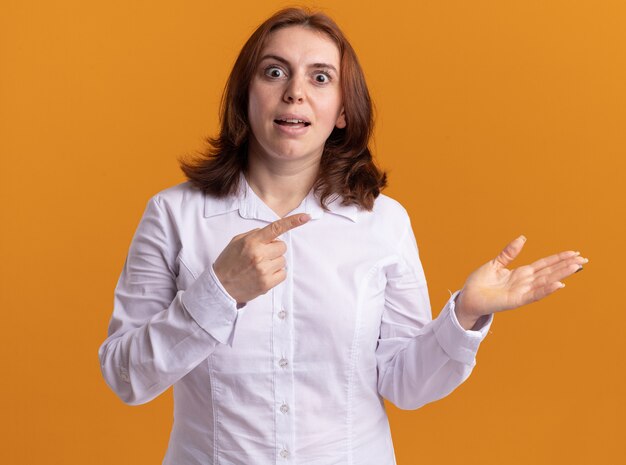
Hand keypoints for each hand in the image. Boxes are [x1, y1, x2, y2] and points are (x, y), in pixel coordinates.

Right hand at [213, 213, 310, 304]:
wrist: (220, 286)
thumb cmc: (229, 262)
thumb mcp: (237, 242)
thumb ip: (255, 235)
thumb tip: (272, 233)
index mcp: (252, 241)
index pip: (276, 228)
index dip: (292, 222)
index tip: (305, 218)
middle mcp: (259, 254)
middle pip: (282, 246)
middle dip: (274, 250)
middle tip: (261, 256)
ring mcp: (264, 269)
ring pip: (283, 260)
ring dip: (274, 262)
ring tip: (259, 267)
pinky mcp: (267, 283)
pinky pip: (283, 274)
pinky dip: (276, 274)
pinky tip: (263, 275)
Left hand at [454, 235, 588, 327]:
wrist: (468, 297)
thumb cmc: (480, 282)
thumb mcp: (496, 263)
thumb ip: (509, 252)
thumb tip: (523, 238)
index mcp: (521, 273)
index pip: (544, 264)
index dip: (558, 259)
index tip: (574, 253)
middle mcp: (525, 282)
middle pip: (549, 272)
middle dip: (566, 265)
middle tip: (584, 259)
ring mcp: (522, 292)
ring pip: (545, 282)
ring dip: (561, 275)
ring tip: (576, 267)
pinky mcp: (516, 300)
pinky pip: (534, 294)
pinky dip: (546, 290)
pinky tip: (558, 284)